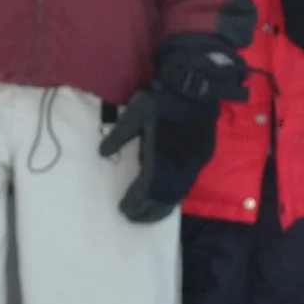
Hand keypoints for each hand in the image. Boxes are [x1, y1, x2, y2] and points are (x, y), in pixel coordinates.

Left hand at [99, 33, 245, 222]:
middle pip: (163, 195)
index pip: (147, 187)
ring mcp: (193, 161)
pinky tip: (167, 198)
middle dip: (148, 210)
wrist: (195, 85)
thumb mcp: (135, 112)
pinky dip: (175, 194)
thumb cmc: (162, 98)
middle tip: (134, 218)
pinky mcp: (202, 156)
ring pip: (178, 192)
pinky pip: (188, 183)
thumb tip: (102, 155)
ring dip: (162, 206)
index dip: (136, 201)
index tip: (124, 209)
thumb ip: (119, 135)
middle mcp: (178, 163)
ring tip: (148, 214)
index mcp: (160, 153)